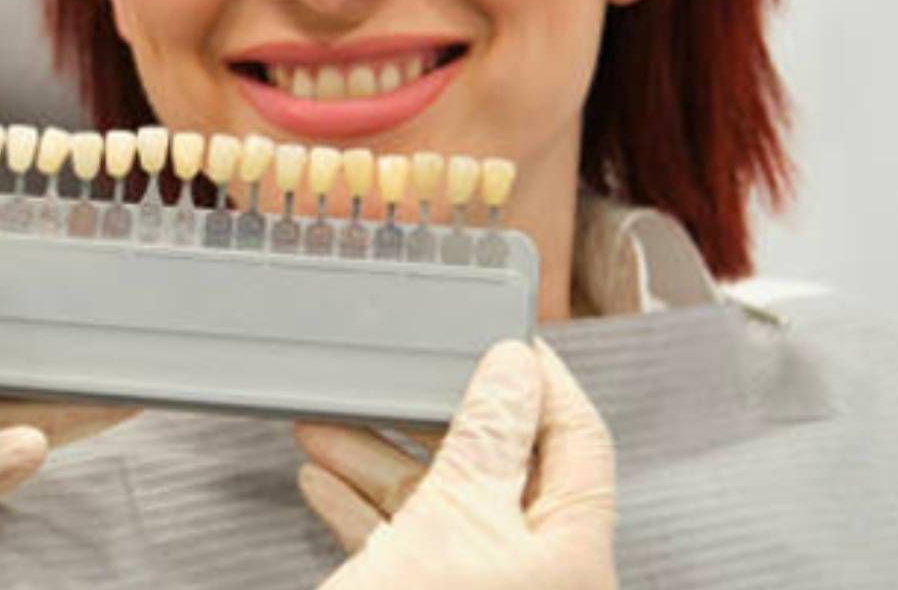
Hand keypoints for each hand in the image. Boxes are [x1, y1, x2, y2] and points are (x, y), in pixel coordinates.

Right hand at [301, 340, 615, 588]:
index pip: (577, 436)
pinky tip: (320, 481)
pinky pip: (411, 544)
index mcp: (573, 547)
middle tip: (394, 374)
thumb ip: (486, 436)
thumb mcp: (450, 518)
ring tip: (322, 426)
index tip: (497, 331)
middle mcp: (541, 571)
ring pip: (445, 504)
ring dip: (382, 460)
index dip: (539, 378)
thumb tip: (514, 367)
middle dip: (433, 417)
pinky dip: (367, 510)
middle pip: (502, 466)